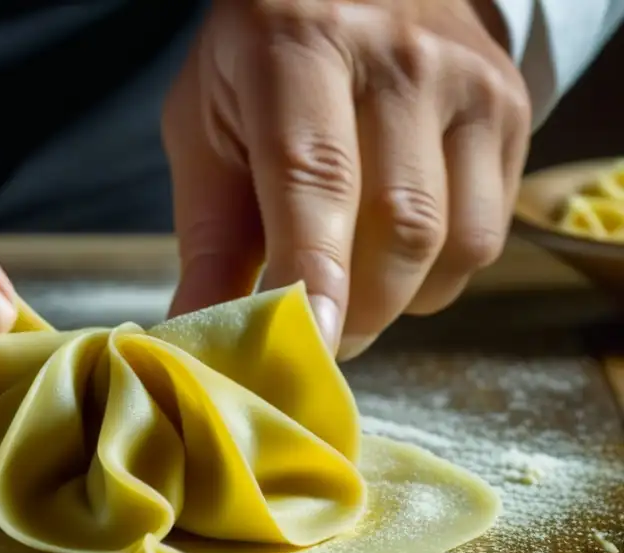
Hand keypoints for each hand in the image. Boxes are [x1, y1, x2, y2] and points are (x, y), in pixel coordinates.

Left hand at [163, 0, 530, 358]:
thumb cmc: (260, 70)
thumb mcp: (208, 129)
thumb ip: (208, 237)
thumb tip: (201, 332)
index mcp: (299, 45)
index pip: (317, 177)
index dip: (315, 273)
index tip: (308, 347)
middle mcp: (399, 58)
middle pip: (399, 228)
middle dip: (353, 312)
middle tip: (311, 333)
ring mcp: (469, 85)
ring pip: (452, 245)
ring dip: (394, 300)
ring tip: (346, 286)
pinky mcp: (510, 115)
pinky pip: (484, 240)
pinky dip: (433, 277)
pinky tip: (391, 253)